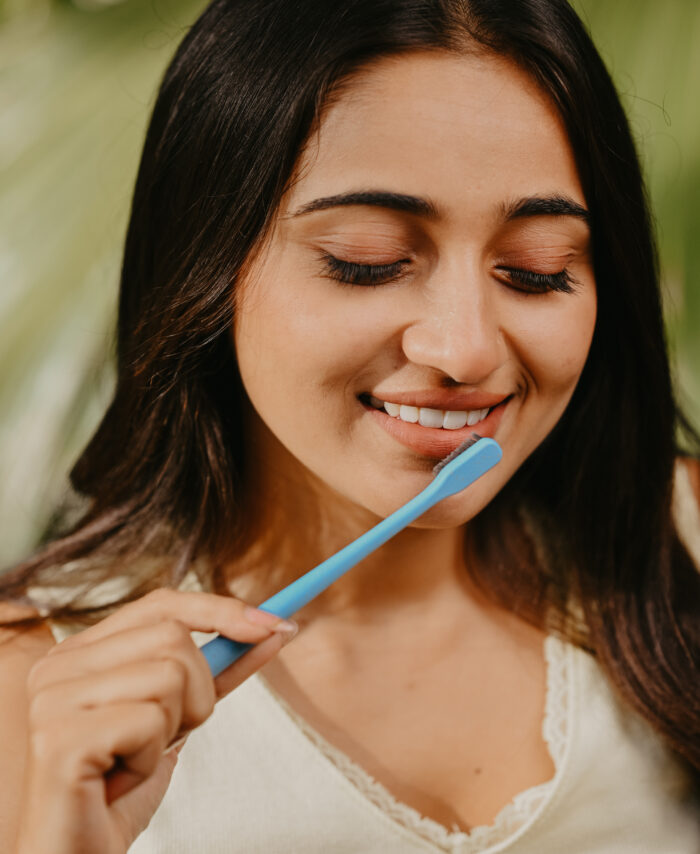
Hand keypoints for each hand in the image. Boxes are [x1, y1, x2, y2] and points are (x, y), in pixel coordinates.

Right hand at [15, 588, 297, 853]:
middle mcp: (58, 665)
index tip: (275, 625)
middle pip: (174, 637)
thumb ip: (216, 671)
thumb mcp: (176, 718)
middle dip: (197, 693)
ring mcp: (53, 699)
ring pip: (170, 676)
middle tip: (162, 737)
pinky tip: (118, 779)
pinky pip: (151, 722)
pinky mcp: (60, 738)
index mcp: (80, 652)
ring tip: (133, 760)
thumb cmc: (120, 790)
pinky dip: (150, 759)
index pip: (162, 604)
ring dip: (173, 729)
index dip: (221, 609)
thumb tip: (272, 629)